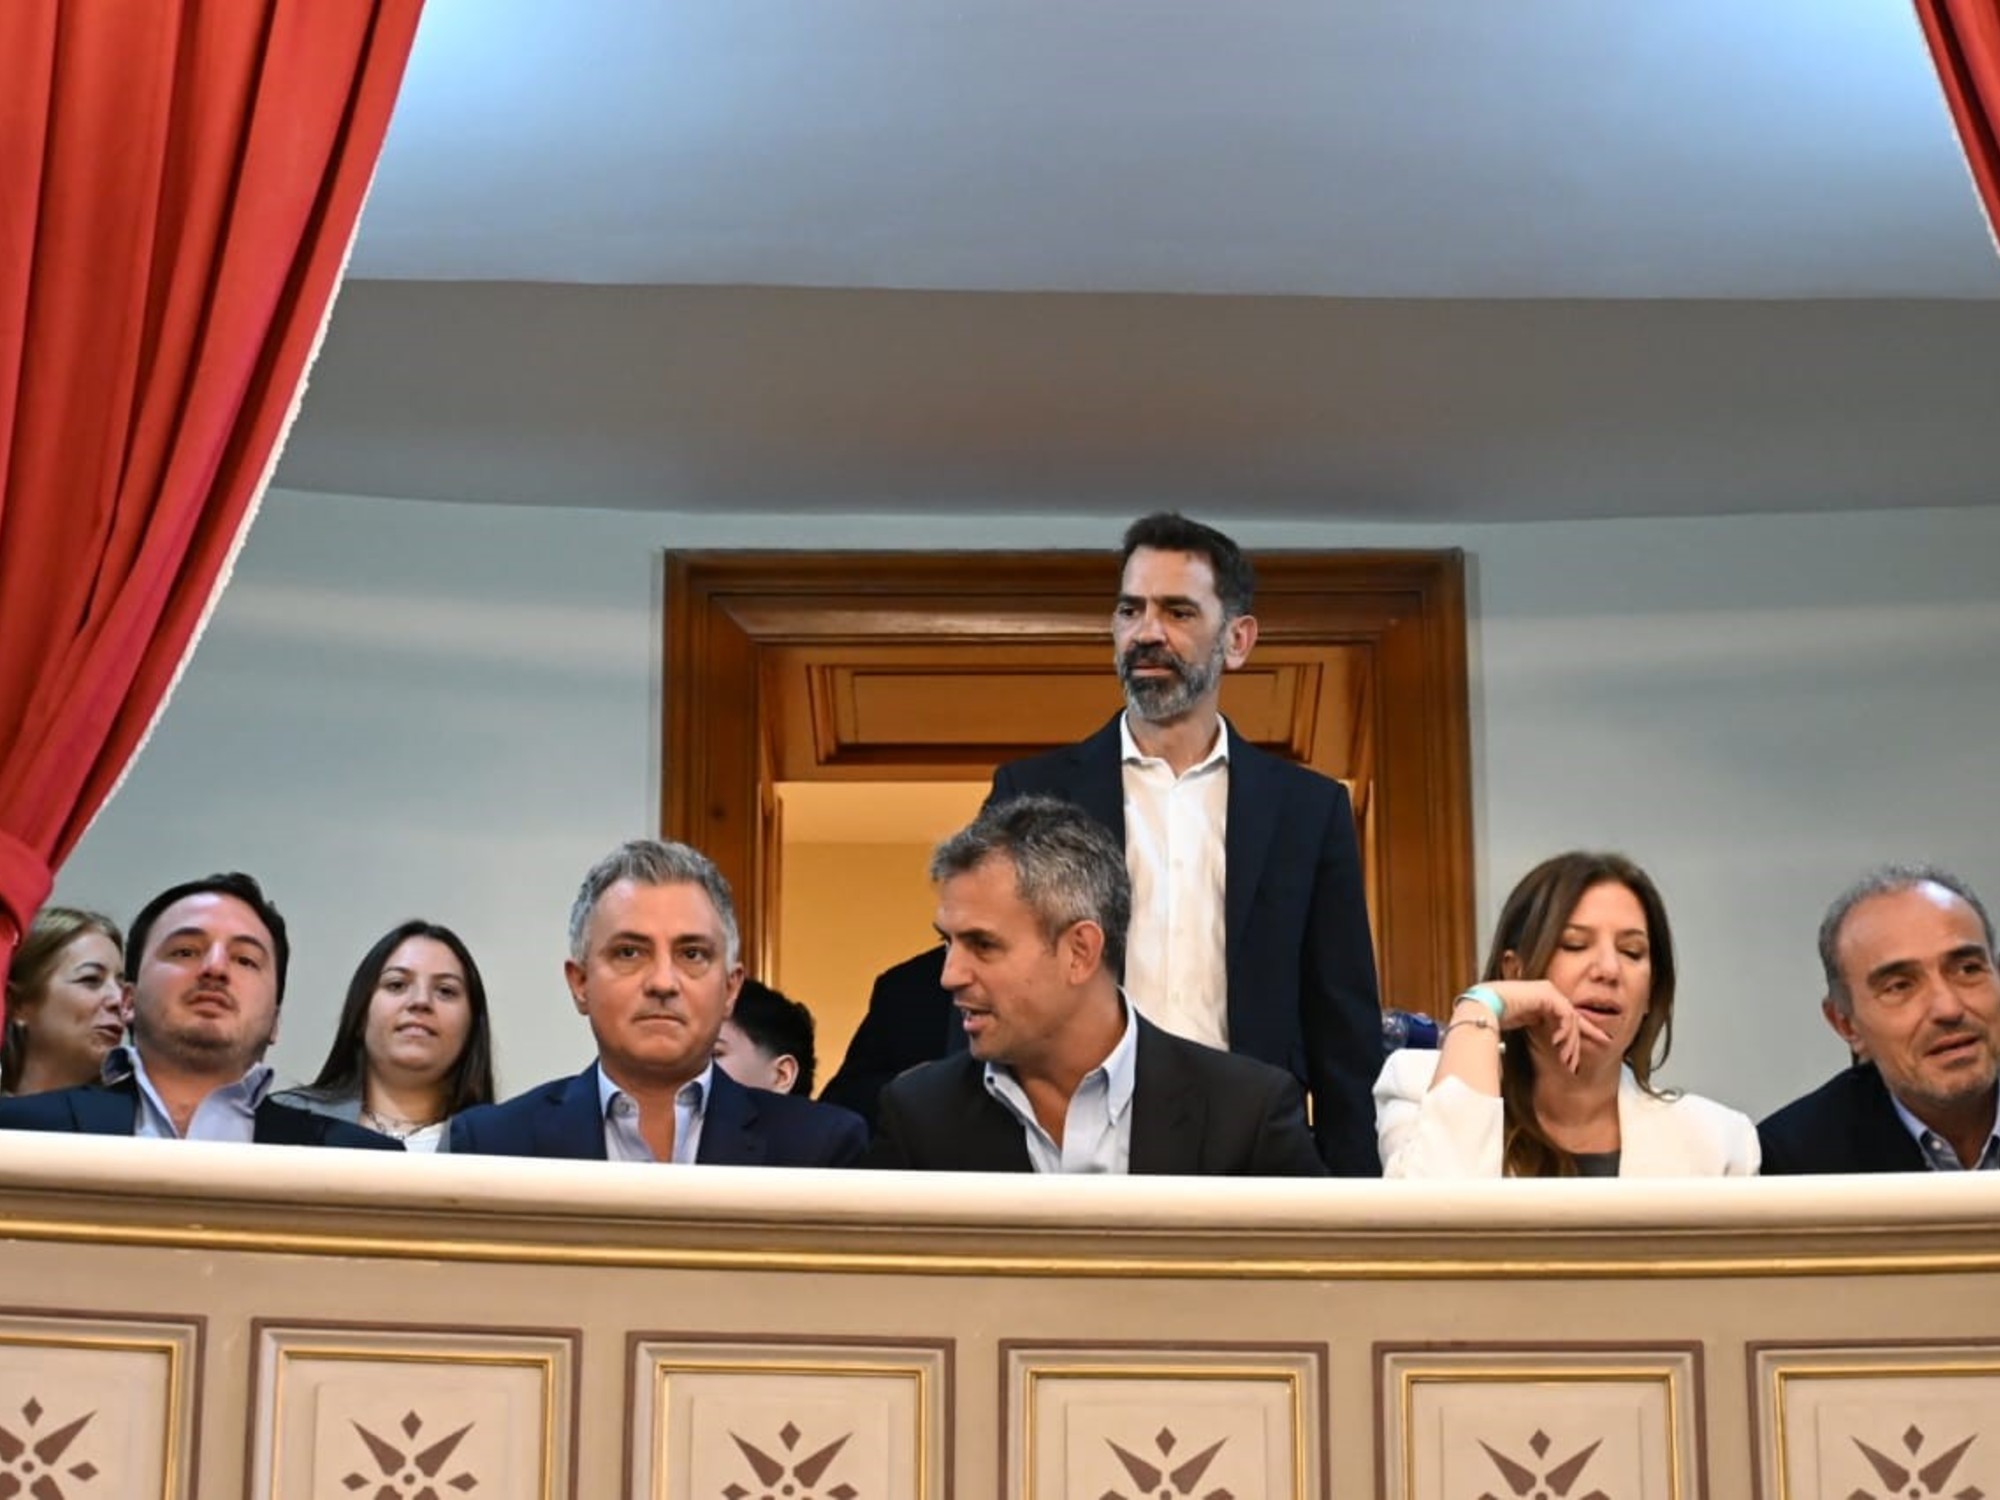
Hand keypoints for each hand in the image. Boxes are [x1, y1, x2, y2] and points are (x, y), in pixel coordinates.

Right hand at [1459, 981, 1611, 1072]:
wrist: (1482, 1007)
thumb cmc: (1495, 1016)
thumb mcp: (1524, 1024)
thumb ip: (1539, 1026)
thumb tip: (1554, 1043)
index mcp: (1543, 1000)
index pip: (1569, 1017)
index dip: (1585, 1031)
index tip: (1601, 1042)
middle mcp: (1548, 993)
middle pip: (1572, 1020)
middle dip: (1574, 1044)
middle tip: (1573, 1065)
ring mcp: (1548, 991)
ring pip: (1571, 1019)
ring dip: (1569, 1042)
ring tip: (1563, 1060)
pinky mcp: (1547, 994)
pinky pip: (1565, 1015)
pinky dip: (1564, 1030)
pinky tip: (1556, 1043)